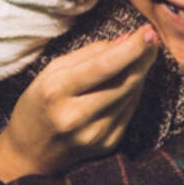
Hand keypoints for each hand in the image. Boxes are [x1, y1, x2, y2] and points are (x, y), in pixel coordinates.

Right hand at [0, 25, 159, 181]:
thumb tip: (125, 39)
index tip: (147, 31)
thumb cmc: (39, 105)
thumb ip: (88, 55)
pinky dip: (133, 91)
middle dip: (143, 56)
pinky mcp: (107, 144)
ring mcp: (94, 134)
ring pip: (130, 95)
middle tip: (152, 37)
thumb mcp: (51, 72)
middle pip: (124, 82)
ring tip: (143, 53)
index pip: (103, 66)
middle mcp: (76, 116)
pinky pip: (129, 110)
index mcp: (56, 92)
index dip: (131, 48)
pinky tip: (130, 79)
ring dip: (140, 72)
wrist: (31, 153)